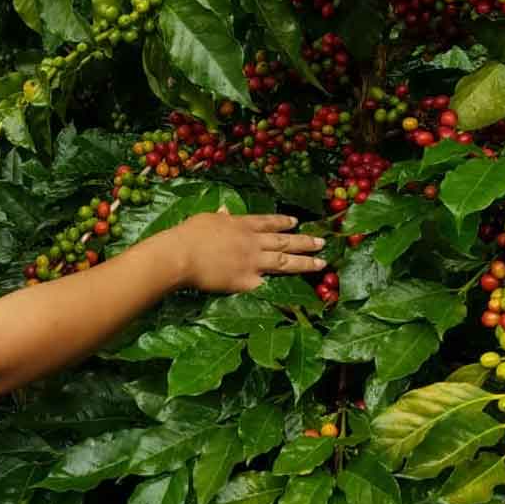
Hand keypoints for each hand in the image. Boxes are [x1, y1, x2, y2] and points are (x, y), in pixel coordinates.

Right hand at [156, 213, 327, 293]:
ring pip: (284, 261)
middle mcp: (253, 242)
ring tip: (321, 263)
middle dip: (305, 241)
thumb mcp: (205, 220)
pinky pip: (267, 285)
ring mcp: (252, 262)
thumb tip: (224, 211)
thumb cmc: (188, 235)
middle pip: (284, 241)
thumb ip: (219, 218)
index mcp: (242, 225)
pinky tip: (297, 292)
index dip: (284, 222)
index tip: (297, 222)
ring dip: (305, 262)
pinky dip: (281, 288)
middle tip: (322, 242)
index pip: (269, 222)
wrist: (182, 256)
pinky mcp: (246, 281)